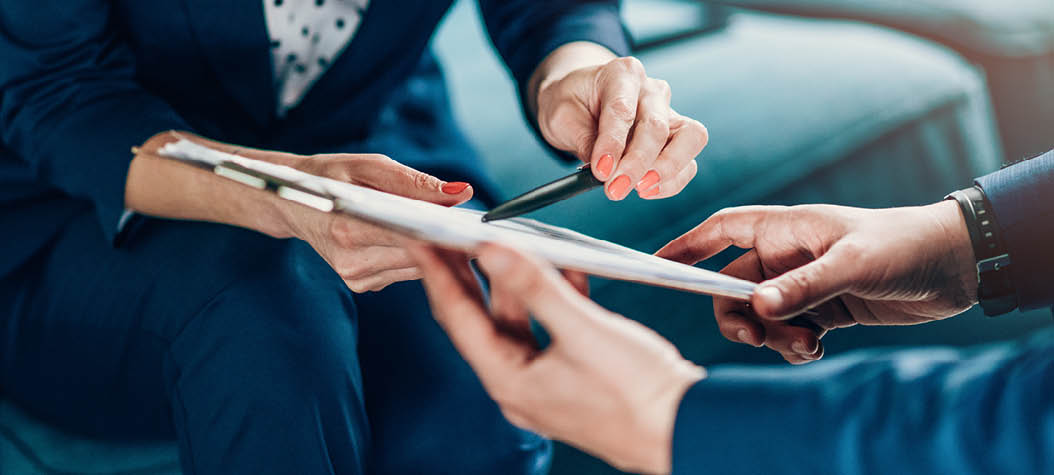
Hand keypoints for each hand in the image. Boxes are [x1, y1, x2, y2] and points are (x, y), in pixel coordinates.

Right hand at [128, 131, 472, 292]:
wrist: (290, 202)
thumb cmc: (328, 176)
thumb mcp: (369, 166)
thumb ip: (416, 183)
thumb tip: (461, 192)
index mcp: (349, 229)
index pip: (412, 238)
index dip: (448, 234)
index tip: (477, 227)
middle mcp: (352, 261)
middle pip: (420, 257)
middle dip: (448, 241)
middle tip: (477, 226)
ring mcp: (356, 278)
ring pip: (417, 268)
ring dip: (437, 251)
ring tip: (453, 229)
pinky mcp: (361, 285)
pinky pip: (405, 272)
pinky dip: (419, 257)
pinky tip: (425, 242)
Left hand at [409, 243, 703, 473]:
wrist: (687, 432)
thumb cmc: (639, 394)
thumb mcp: (583, 331)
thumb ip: (535, 287)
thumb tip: (491, 251)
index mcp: (510, 381)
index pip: (457, 317)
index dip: (436, 272)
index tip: (420, 236)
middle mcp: (520, 384)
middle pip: (482, 318)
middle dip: (468, 273)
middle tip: (452, 231)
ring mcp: (547, 382)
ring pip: (519, 320)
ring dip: (516, 280)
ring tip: (508, 239)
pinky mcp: (574, 375)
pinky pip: (551, 329)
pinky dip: (552, 297)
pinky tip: (564, 267)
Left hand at [532, 43, 707, 200]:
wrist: (582, 100)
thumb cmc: (572, 102)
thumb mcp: (562, 116)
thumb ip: (583, 140)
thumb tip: (605, 171)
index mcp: (622, 74)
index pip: (622, 110)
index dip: (613, 144)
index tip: (601, 171)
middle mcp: (651, 90)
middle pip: (657, 126)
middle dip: (637, 163)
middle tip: (616, 189)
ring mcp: (669, 112)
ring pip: (690, 139)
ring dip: (667, 171)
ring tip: (639, 189)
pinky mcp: (677, 137)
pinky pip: (688, 161)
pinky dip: (672, 181)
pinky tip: (646, 190)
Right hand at [656, 201, 977, 363]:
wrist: (955, 265)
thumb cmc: (903, 245)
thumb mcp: (852, 264)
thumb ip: (804, 287)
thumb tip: (757, 309)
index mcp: (785, 229)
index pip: (721, 232)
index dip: (687, 246)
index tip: (658, 264)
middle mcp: (787, 255)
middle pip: (732, 287)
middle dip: (737, 315)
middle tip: (756, 335)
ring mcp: (803, 283)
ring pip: (760, 315)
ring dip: (771, 336)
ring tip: (804, 344)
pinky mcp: (824, 309)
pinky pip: (788, 331)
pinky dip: (793, 346)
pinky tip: (815, 349)